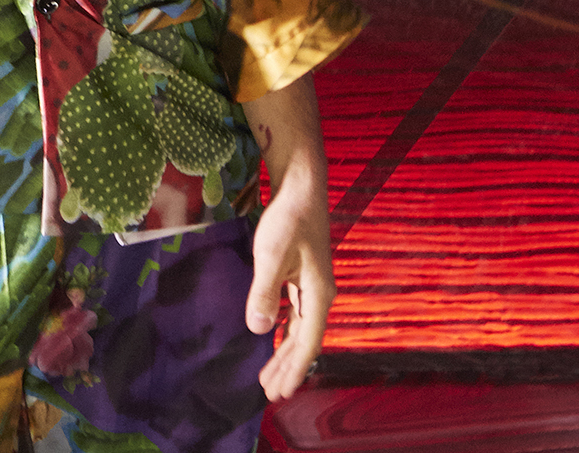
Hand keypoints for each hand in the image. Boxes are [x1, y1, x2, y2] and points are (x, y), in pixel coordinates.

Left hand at [243, 76, 332, 400]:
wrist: (301, 185)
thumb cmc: (288, 217)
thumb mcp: (271, 253)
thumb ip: (264, 292)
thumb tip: (259, 329)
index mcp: (318, 293)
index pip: (307, 342)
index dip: (294, 368)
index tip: (281, 392)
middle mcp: (319, 294)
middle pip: (304, 340)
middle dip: (287, 367)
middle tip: (269, 393)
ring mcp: (311, 284)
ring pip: (299, 328)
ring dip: (284, 351)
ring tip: (269, 375)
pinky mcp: (302, 274)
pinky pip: (294, 314)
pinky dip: (283, 330)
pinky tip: (272, 336)